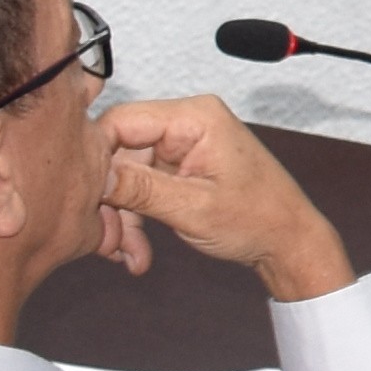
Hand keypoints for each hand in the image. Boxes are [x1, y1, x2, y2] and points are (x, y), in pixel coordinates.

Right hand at [97, 94, 359, 304]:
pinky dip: (134, 219)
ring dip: (121, 218)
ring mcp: (181, 146)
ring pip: (124, 176)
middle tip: (107, 243)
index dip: (93, 159)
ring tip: (126, 254)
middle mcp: (186, 123)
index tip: (83, 199)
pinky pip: (139, 188)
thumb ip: (139, 188)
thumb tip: (91, 175)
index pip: (119, 122)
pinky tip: (136, 253)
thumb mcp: (193, 208)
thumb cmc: (259, 219)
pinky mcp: (178, 168)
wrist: (288, 242)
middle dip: (109, 201)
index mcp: (194, 117)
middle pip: (118, 153)